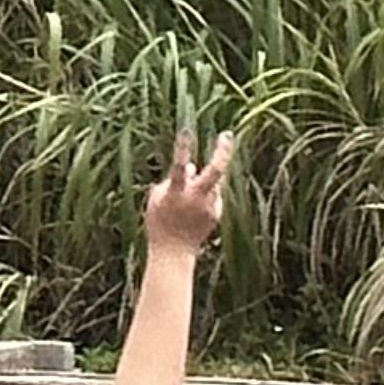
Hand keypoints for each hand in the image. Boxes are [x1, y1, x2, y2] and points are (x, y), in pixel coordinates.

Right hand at [142, 130, 235, 256]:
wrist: (173, 254)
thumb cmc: (159, 223)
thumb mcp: (157, 199)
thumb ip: (172, 180)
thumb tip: (190, 165)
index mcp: (176, 194)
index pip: (178, 166)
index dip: (182, 148)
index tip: (186, 131)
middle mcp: (196, 199)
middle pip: (215, 172)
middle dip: (222, 151)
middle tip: (226, 134)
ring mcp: (209, 207)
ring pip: (212, 183)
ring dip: (202, 182)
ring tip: (185, 201)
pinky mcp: (216, 215)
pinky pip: (211, 197)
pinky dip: (202, 197)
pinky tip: (190, 214)